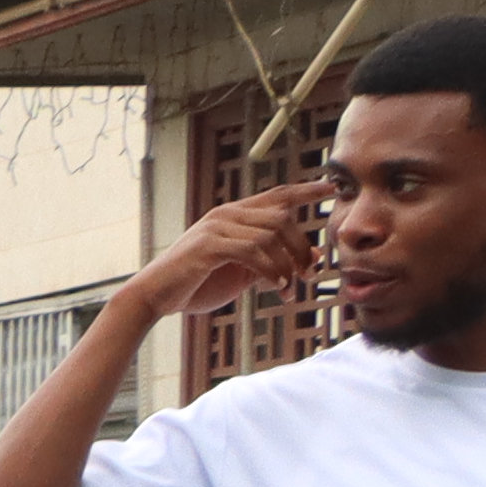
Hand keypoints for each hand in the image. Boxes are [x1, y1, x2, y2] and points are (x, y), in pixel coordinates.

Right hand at [147, 177, 326, 318]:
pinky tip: (277, 286)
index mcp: (234, 215)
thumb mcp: (243, 272)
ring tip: (290, 287)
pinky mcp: (208, 246)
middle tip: (309, 273)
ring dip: (288, 263)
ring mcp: (216, 228)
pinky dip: (270, 270)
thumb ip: (274, 260)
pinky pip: (251, 251)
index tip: (331, 189)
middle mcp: (226, 214)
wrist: (154, 297)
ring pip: (269, 234)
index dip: (306, 191)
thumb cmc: (197, 284)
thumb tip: (314, 257)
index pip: (277, 195)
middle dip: (302, 246)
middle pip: (281, 217)